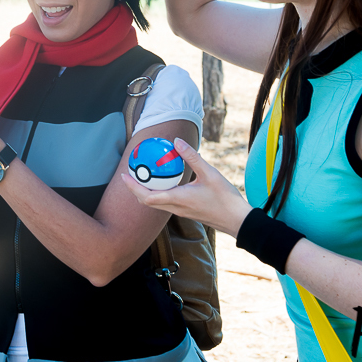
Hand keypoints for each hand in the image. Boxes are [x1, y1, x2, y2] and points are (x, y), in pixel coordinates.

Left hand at [121, 138, 249, 236]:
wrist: (237, 220)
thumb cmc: (225, 198)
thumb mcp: (210, 173)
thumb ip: (192, 157)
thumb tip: (176, 141)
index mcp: (178, 199)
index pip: (148, 196)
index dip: (133, 187)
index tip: (124, 176)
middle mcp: (176, 208)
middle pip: (147, 202)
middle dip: (134, 190)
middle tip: (127, 175)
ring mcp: (181, 212)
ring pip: (156, 204)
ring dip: (145, 192)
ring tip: (141, 177)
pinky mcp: (186, 212)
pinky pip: (165, 203)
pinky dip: (157, 194)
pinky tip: (162, 182)